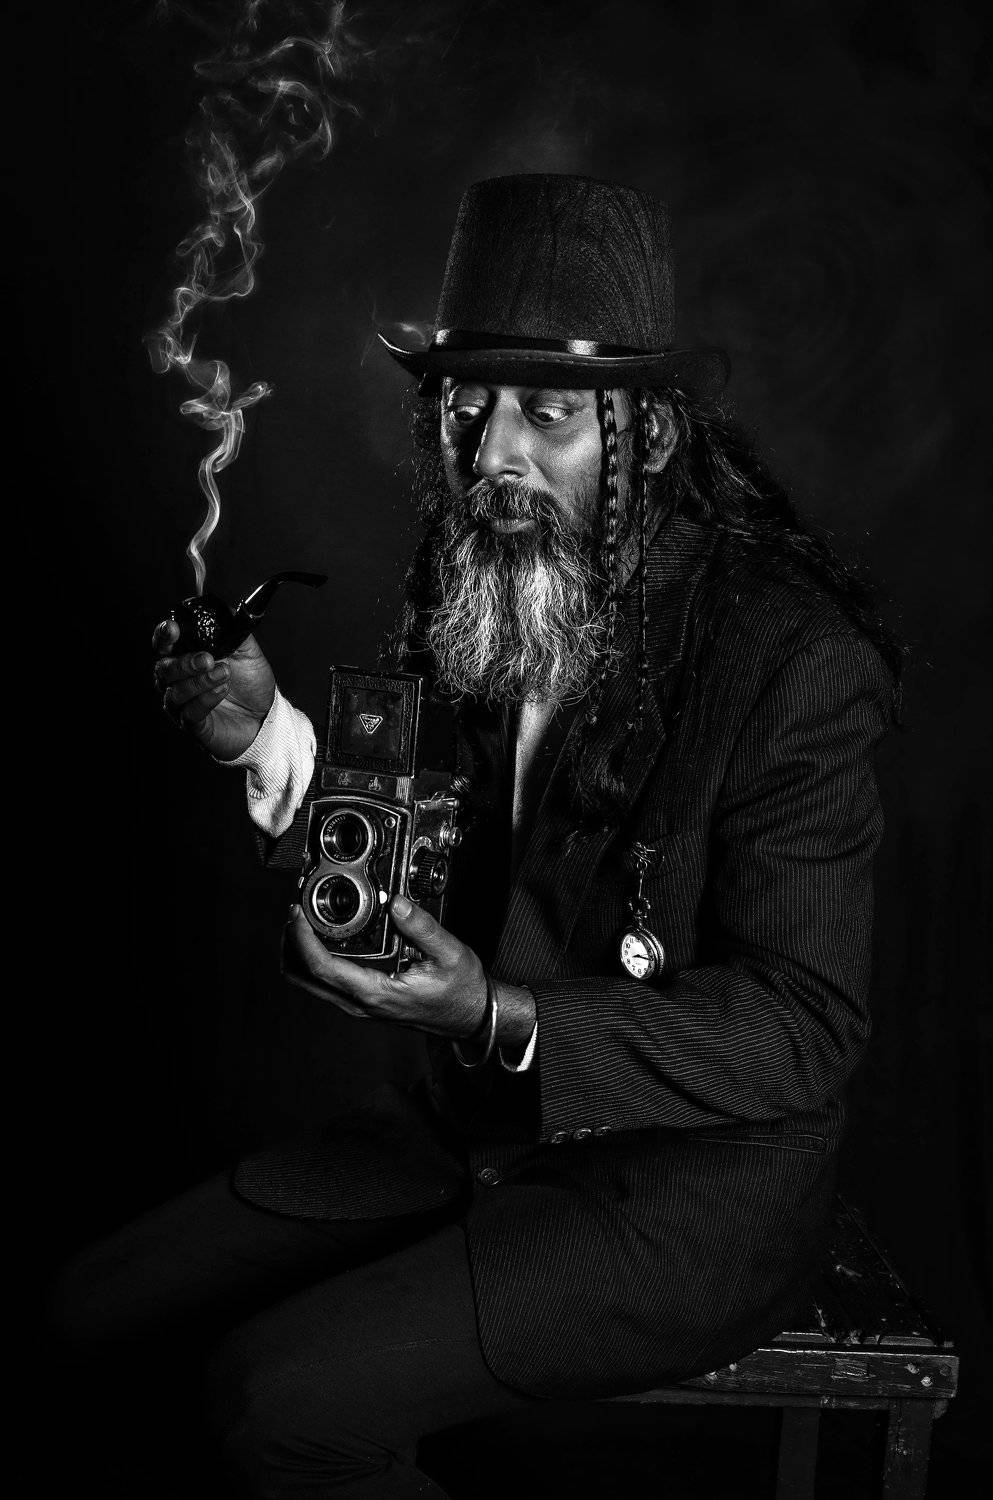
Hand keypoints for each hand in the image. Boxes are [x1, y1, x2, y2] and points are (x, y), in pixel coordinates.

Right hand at [151, 617, 276, 760]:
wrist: (266, 715)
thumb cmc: (251, 683)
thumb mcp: (248, 652)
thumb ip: (234, 632)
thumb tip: (226, 612)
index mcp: (186, 657)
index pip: (164, 644)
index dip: (164, 636)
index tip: (173, 628)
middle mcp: (177, 680)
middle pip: (164, 668)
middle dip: (185, 662)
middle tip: (208, 659)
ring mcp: (182, 704)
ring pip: (175, 692)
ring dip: (200, 681)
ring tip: (224, 674)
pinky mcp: (193, 725)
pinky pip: (190, 712)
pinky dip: (205, 699)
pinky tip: (222, 690)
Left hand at [282, 896, 487, 1038]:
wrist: (471, 1017)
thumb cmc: (462, 992)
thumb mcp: (451, 954)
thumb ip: (423, 927)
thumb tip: (397, 903)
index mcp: (376, 993)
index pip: (323, 967)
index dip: (302, 939)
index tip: (297, 913)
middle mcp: (361, 1004)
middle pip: (304, 978)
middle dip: (290, 944)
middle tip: (294, 912)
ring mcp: (359, 1006)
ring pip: (310, 984)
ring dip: (299, 954)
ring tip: (302, 922)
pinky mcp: (362, 1002)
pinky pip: (325, 984)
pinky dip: (313, 961)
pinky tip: (323, 939)